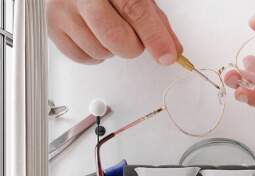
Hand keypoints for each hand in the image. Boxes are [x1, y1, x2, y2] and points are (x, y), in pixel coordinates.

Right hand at [46, 0, 181, 64]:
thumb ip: (157, 23)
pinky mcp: (53, 27)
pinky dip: (96, 55)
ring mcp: (63, 9)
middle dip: (132, 47)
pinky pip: (83, 58)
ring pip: (99, 51)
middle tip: (134, 39)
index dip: (154, 37)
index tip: (166, 56)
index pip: (135, 11)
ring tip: (109, 30)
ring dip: (113, 50)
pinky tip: (95, 36)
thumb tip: (171, 51)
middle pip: (114, 36)